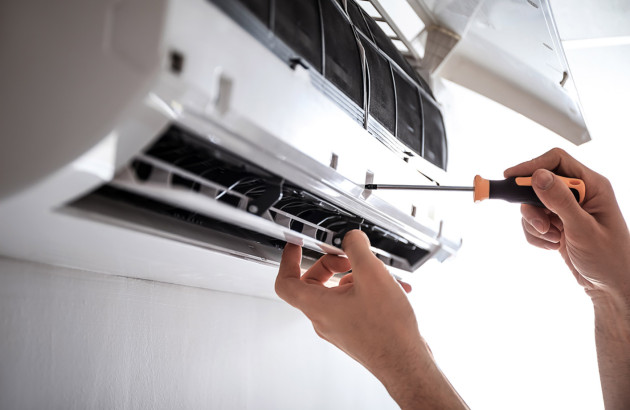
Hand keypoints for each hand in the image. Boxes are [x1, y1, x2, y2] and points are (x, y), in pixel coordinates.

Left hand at [275, 230, 466, 408]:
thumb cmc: (387, 330)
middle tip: (348, 257)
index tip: (296, 246)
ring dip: (355, 277)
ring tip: (379, 274)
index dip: (288, 260)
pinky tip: (390, 289)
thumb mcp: (372, 275)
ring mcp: (339, 327)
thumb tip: (351, 238)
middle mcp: (324, 319)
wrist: (406, 363)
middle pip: (314, 283)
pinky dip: (367, 291)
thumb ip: (357, 248)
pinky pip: (352, 304)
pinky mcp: (354, 331)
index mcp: (318, 306)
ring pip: (337, 292)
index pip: (286, 282)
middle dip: (331, 264)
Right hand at [504, 148, 629, 298]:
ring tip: (553, 239)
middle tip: (538, 224)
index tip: (510, 178)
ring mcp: (567, 210)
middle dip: (533, 206)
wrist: (611, 288)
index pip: (557, 161)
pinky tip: (553, 246)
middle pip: (539, 184)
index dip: (532, 166)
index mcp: (592, 186)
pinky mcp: (558, 224)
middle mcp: (579, 194)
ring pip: (532, 205)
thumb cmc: (609, 259)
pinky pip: (533, 222)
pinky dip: (536, 236)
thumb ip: (560, 201)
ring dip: (535, 225)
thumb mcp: (583, 229)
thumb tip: (538, 176)